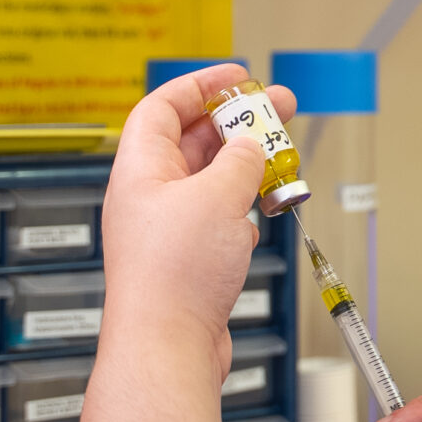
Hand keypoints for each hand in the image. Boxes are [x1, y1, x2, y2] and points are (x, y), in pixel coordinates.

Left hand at [100, 63, 296, 370]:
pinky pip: (218, 217)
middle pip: (192, 141)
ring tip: (281, 161)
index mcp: (140, 170)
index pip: (163, 108)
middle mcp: (150, 197)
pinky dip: (244, 208)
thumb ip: (240, 161)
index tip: (237, 76)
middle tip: (277, 109)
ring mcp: (168, 229)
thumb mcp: (217, 197)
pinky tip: (263, 211)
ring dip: (246, 168)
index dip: (199, 85)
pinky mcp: (188, 259)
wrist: (168, 345)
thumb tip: (251, 146)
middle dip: (236, 123)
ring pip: (210, 181)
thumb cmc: (174, 276)